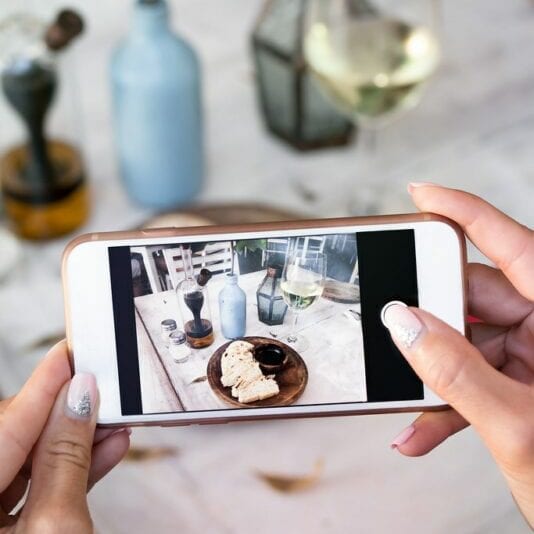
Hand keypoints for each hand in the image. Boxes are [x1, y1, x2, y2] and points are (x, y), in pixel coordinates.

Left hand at [0, 341, 129, 532]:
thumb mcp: (60, 529)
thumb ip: (66, 458)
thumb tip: (79, 399)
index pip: (3, 428)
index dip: (40, 387)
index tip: (68, 354)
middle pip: (11, 441)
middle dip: (60, 415)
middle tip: (96, 389)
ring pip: (25, 464)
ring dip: (72, 443)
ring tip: (112, 424)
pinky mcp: (6, 532)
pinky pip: (32, 491)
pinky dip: (68, 472)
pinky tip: (103, 451)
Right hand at [383, 184, 533, 525]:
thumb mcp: (517, 429)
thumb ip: (455, 373)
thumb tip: (406, 326)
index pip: (515, 246)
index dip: (464, 213)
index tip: (422, 195)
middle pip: (475, 298)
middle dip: (430, 322)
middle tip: (401, 336)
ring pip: (466, 341)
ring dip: (432, 373)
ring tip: (411, 402)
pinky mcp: (520, 379)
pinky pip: (472, 374)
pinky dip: (445, 400)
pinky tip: (422, 424)